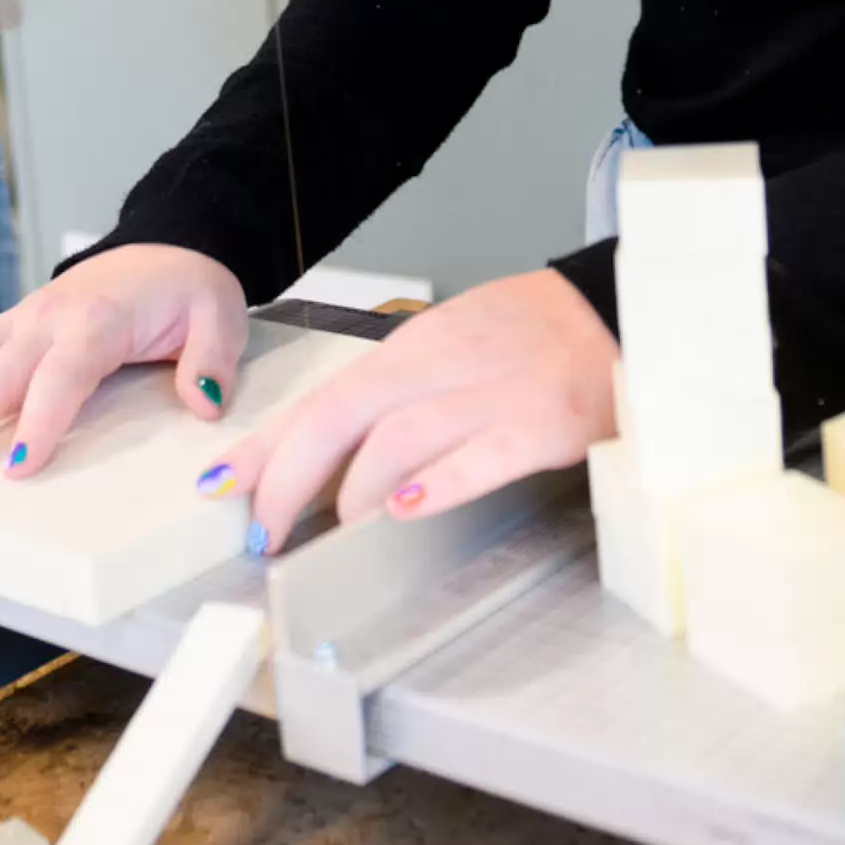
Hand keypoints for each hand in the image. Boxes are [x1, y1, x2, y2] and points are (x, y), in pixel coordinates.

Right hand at [0, 243, 247, 478]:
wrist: (168, 243)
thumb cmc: (187, 286)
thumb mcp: (220, 314)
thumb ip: (213, 360)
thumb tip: (204, 402)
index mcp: (97, 320)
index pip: (65, 374)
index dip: (41, 418)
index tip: (19, 464)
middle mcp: (46, 319)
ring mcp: (20, 322)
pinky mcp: (8, 327)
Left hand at [211, 269, 619, 553]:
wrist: (622, 312)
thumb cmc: (533, 337)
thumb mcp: (453, 349)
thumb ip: (397, 396)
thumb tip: (330, 453)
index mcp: (415, 347)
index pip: (323, 396)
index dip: (269, 443)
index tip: (223, 483)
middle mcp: (443, 364)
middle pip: (342, 415)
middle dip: (290, 476)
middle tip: (264, 532)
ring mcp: (494, 393)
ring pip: (399, 437)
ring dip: (352, 491)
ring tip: (329, 532)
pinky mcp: (544, 421)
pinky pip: (481, 454)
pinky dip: (437, 485)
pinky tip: (403, 512)